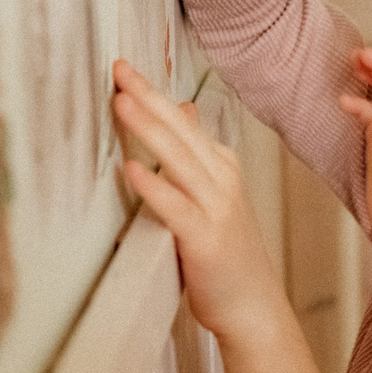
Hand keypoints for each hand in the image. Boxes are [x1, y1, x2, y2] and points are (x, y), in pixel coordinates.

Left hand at [111, 60, 286, 341]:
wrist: (252, 305)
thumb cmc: (225, 251)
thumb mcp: (212, 191)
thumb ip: (194, 152)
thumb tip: (182, 108)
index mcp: (220, 164)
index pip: (181, 120)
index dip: (152, 93)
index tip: (123, 67)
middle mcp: (221, 178)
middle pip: (180, 130)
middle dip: (148, 97)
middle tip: (119, 69)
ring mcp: (217, 207)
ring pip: (178, 159)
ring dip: (148, 128)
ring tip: (121, 102)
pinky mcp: (205, 239)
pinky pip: (175, 207)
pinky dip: (153, 186)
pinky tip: (131, 169)